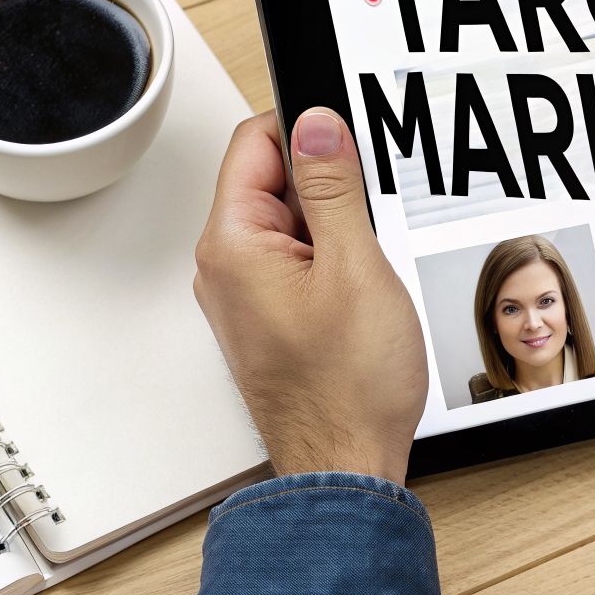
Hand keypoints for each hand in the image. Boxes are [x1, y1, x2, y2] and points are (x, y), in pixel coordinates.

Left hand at [193, 108, 425, 483]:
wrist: (345, 467)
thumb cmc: (346, 390)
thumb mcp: (355, 265)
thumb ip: (332, 186)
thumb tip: (317, 127)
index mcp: (232, 245)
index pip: (255, 144)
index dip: (307, 133)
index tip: (350, 143)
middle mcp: (226, 268)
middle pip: (272, 182)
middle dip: (327, 187)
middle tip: (369, 219)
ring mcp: (246, 296)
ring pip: (291, 224)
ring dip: (335, 229)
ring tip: (366, 269)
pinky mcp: (269, 317)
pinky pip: (297, 263)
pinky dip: (333, 263)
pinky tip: (360, 292)